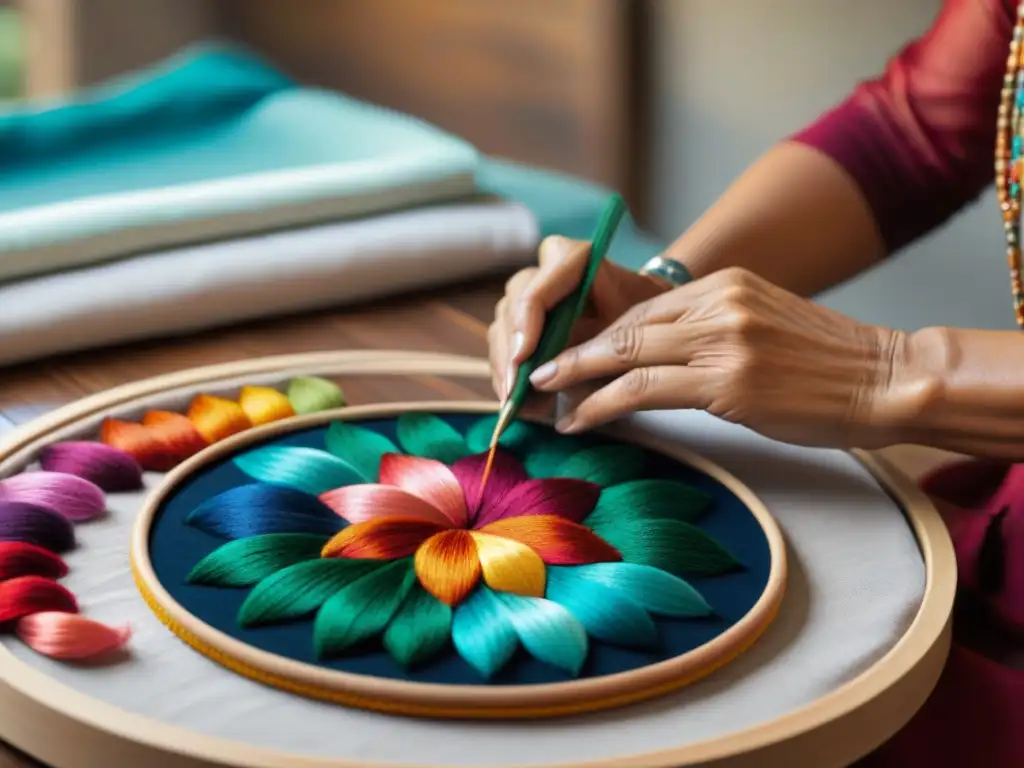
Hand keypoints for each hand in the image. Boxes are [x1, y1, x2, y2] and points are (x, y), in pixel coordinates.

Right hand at [487, 235, 668, 399]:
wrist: (646, 326)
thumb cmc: (641, 328)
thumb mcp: (623, 338)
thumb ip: (587, 354)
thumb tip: (542, 383)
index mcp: (573, 258)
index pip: (538, 288)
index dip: (525, 323)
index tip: (522, 358)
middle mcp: (543, 270)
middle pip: (513, 306)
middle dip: (510, 351)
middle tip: (514, 389)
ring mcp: (528, 293)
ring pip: (501, 326)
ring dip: (503, 366)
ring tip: (513, 403)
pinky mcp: (520, 318)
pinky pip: (501, 344)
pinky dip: (505, 373)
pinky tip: (512, 400)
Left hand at [527, 267, 914, 448]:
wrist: (885, 380)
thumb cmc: (825, 365)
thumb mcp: (763, 326)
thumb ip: (711, 331)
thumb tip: (658, 358)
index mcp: (724, 286)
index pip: (641, 309)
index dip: (597, 335)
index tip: (567, 356)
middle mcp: (717, 303)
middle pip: (623, 326)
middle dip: (572, 352)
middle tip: (535, 373)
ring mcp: (722, 339)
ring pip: (624, 354)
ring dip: (576, 378)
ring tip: (544, 398)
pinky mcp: (726, 380)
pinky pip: (643, 389)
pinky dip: (602, 405)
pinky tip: (580, 420)